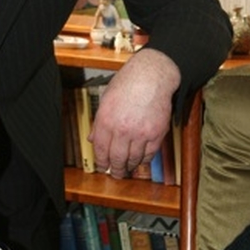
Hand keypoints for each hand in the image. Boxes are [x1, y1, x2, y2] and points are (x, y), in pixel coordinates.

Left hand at [89, 48, 180, 178]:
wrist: (152, 75)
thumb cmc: (129, 83)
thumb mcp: (106, 100)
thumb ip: (99, 122)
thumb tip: (93, 139)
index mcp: (106, 120)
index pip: (101, 149)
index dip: (101, 162)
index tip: (103, 166)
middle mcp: (122, 128)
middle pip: (117, 159)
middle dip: (116, 170)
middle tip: (116, 173)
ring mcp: (140, 132)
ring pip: (133, 159)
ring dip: (130, 166)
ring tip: (128, 168)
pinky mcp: (156, 133)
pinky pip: (149, 154)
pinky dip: (144, 159)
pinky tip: (141, 159)